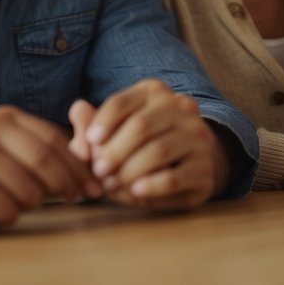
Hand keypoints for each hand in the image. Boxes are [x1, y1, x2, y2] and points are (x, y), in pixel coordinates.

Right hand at [0, 106, 99, 234]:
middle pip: (43, 171)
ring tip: (2, 202)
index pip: (53, 143)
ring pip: (22, 200)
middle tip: (74, 201)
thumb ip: (36, 144)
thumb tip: (90, 162)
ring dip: (21, 209)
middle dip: (64, 189)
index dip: (78, 167)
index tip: (94, 186)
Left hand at [72, 79, 224, 209]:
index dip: (102, 123)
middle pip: (141, 125)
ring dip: (129, 171)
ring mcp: (198, 136)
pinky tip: (135, 192)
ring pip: (159, 150)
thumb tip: (78, 109)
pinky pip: (175, 176)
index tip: (89, 144)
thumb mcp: (112, 134)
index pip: (122, 102)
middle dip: (114, 151)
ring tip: (111, 185)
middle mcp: (181, 107)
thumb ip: (90, 124)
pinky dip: (151, 186)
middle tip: (98, 171)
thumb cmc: (137, 147)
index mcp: (154, 92)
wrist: (184, 167)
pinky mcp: (205, 168)